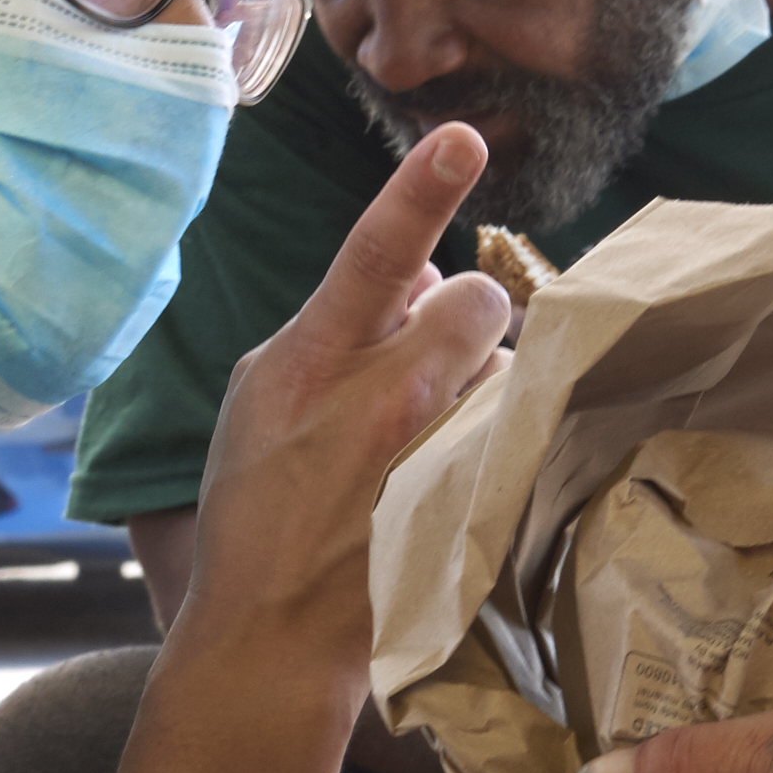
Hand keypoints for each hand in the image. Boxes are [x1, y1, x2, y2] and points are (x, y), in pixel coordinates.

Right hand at [171, 122, 517, 653]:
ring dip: (483, 391)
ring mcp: (431, 458)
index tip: (461, 138)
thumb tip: (413, 269)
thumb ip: (338, 325)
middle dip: (470, 316)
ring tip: (427, 443)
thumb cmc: (257, 505)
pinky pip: (515, 437)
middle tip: (437, 359)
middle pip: (478, 301)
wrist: (270, 634)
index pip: (371, 257)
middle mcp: (379, 402)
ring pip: (504, 372)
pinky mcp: (470, 503)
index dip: (418, 191)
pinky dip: (497, 446)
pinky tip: (454, 480)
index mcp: (310, 362)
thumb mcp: (264, 395)